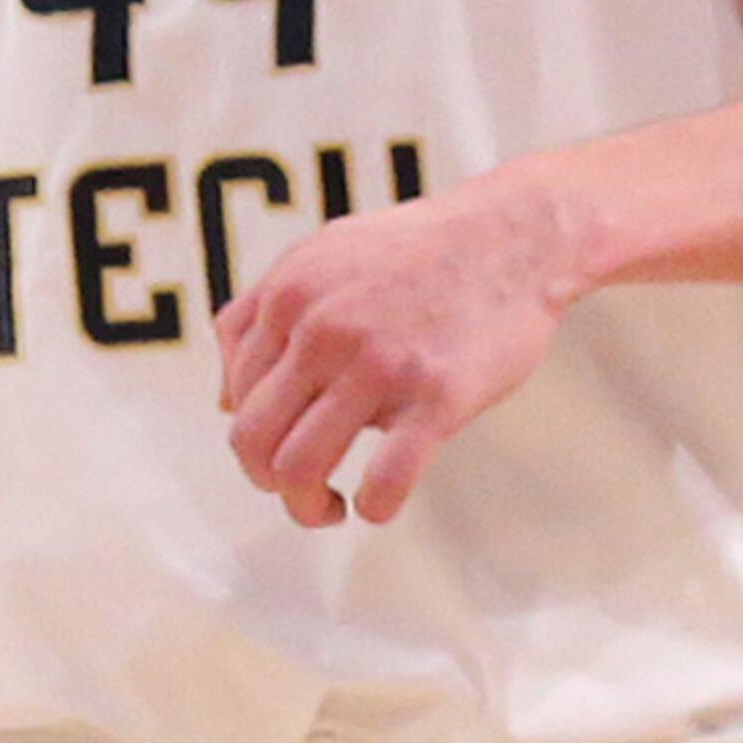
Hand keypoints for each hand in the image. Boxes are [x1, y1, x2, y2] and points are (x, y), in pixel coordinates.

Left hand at [213, 174, 571, 529]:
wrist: (517, 233)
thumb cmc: (422, 250)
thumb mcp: (326, 253)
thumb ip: (265, 312)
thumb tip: (224, 399)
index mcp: (291, 291)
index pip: (236, 395)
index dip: (256, 436)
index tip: (286, 447)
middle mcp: (324, 326)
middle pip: (253, 441)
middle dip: (268, 481)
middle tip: (302, 490)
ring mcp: (380, 362)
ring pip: (300, 470)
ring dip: (307, 508)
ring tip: (332, 507)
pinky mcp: (436, 395)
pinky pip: (384, 484)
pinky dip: (374, 509)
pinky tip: (380, 501)